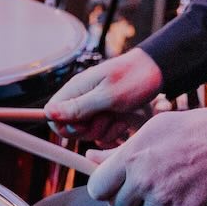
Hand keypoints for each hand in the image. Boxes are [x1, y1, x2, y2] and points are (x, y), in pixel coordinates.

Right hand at [46, 49, 162, 147]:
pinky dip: (113, 131)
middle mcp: (81, 98)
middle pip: (70, 128)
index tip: (84, 124)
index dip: (64, 125)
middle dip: (88, 130)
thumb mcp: (107, 96)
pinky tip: (124, 120)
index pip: (52, 114)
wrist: (158, 72)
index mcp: (76, 89)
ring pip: (88, 133)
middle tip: (106, 117)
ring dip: (105, 130)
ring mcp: (94, 107)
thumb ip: (78, 107)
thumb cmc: (134, 79)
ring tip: (119, 116)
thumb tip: (48, 113)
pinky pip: (102, 133)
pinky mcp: (106, 114)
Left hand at [86, 107, 206, 205]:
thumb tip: (90, 157)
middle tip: (152, 188)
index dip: (106, 190)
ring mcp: (163, 198)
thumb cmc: (195, 130)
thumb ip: (120, 151)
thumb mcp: (153, 130)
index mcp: (131, 156)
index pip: (97, 188)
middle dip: (133, 202)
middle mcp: (143, 179)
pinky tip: (186, 205)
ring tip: (177, 189)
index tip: (118, 188)